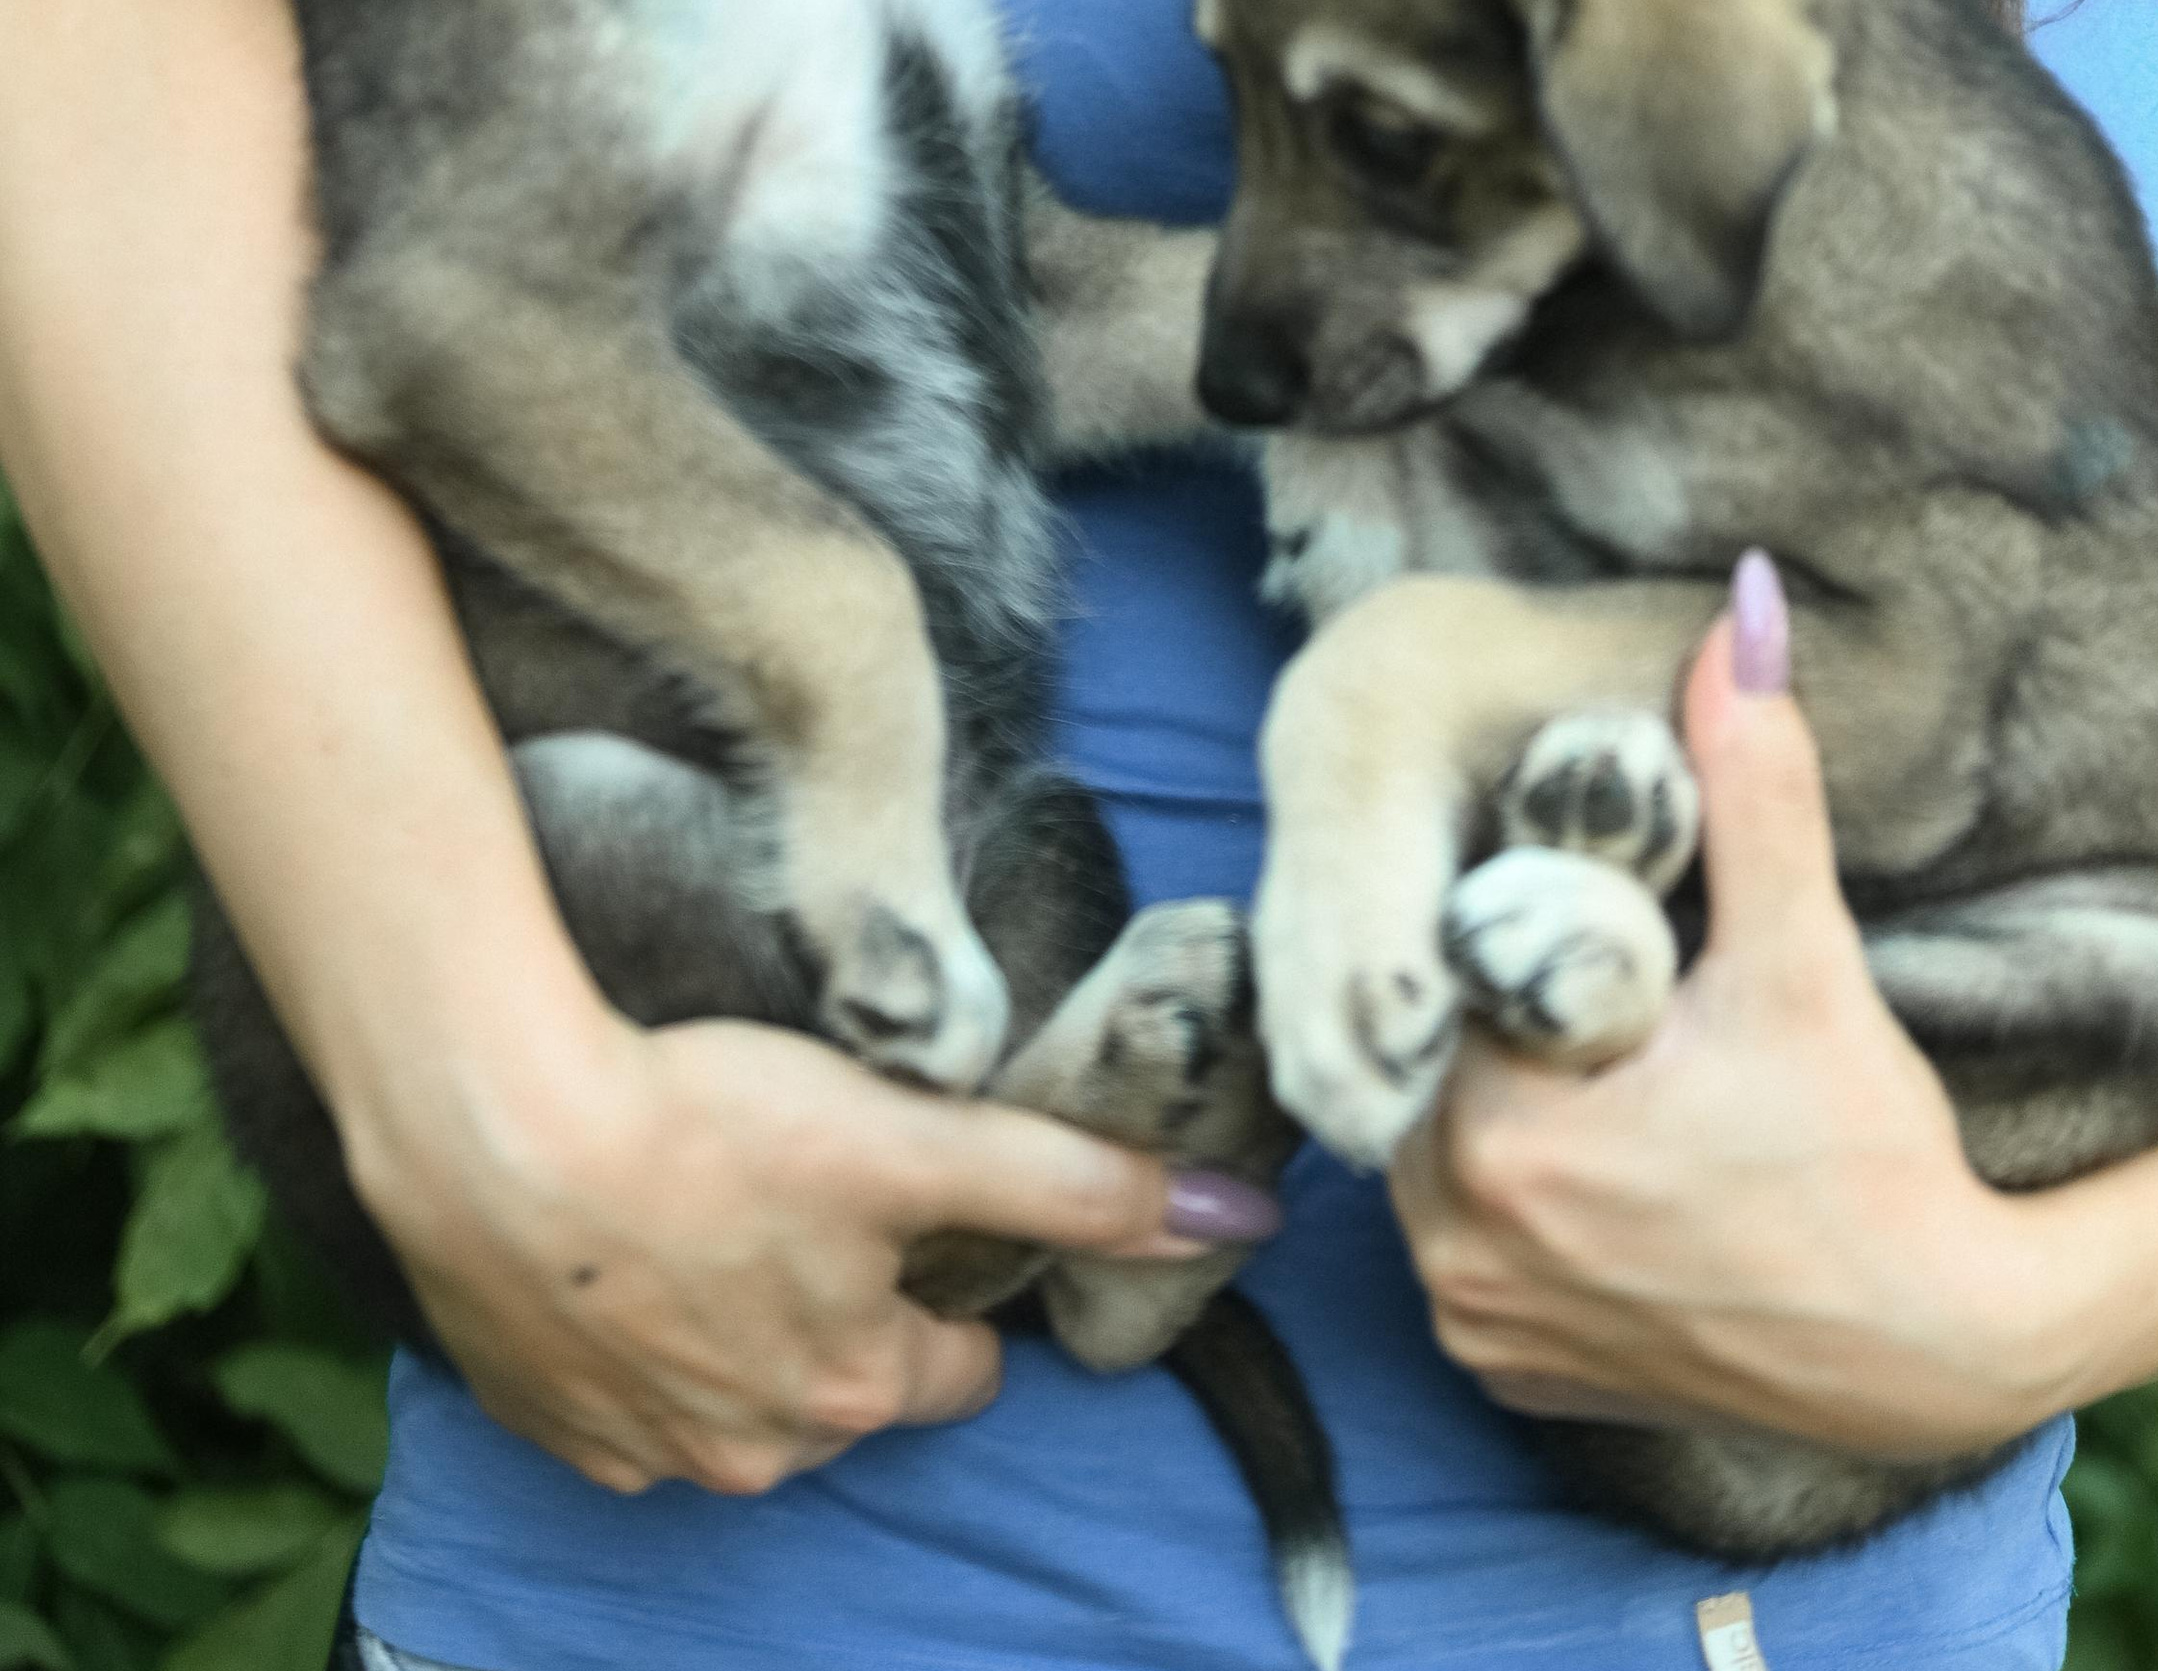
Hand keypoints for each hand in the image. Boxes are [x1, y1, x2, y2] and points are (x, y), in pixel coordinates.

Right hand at [344, 988, 1231, 1495]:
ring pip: (733, 1395)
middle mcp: (753, 1452)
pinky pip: (623, 1396)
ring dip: (739, 1323)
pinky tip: (625, 1249)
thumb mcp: (914, 1141)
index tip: (921, 1215)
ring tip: (714, 1208)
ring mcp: (640, 1447)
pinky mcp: (546, 1419)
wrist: (496, 1132)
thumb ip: (1076, 1181)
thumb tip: (1241, 1215)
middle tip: (809, 1194)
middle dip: (844, 1308)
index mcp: (853, 1389)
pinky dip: (637, 1336)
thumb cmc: (710, 1124)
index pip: (954, 1365)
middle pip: (843, 1385)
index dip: (950, 1284)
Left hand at [1388, 583, 2066, 1461]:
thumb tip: (1741, 612)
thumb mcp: (1804, 956)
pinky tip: (1604, 1156)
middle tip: (1611, 983)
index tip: (1591, 916)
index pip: (1453, 974)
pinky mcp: (1514, 1376)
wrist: (1950, 1348)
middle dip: (1507, 1010)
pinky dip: (1519, 1196)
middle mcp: (1458, 1249)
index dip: (1513, 926)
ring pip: (1443, 1151)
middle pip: (1441, 1062)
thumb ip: (1756, 782)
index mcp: (1498, 1139)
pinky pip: (1474, 1245)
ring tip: (1609, 1059)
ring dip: (1503, 1096)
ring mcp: (1481, 1324)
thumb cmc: (1872, 1153)